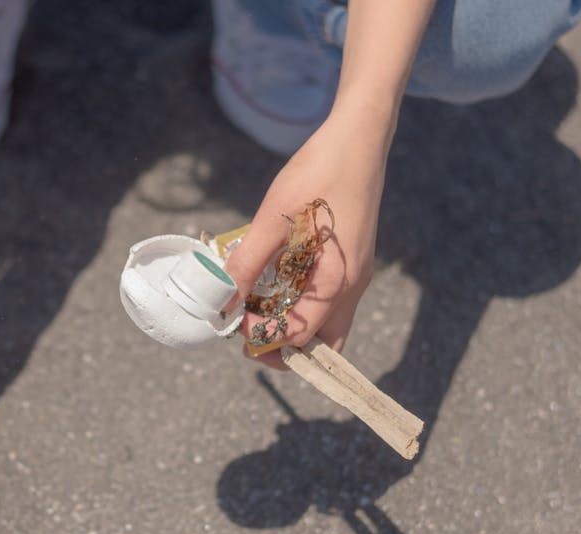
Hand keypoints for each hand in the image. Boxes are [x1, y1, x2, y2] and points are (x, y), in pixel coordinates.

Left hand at [224, 101, 391, 367]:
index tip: (235, 321)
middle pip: (322, 345)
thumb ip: (248, 263)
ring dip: (292, 325)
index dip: (264, 337)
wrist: (358, 138)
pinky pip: (327, 300)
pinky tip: (274, 280)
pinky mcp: (351, 262)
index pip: (300, 337)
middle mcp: (353, 287)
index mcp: (337, 282)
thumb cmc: (320, 172)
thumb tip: (223, 301)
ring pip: (327, 325)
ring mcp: (356, 275)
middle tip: (248, 330)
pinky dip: (301, 303)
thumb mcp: (273, 218)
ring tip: (257, 305)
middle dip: (283, 347)